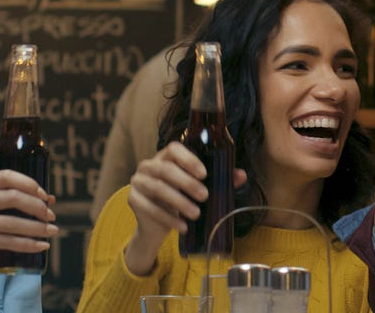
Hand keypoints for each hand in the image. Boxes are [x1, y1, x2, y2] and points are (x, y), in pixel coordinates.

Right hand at [0, 170, 56, 271]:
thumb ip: (8, 199)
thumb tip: (49, 199)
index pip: (7, 176)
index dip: (30, 183)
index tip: (45, 195)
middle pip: (13, 197)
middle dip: (38, 207)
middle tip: (51, 216)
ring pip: (13, 223)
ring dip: (37, 228)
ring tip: (52, 231)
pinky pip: (7, 241)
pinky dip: (28, 244)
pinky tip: (41, 246)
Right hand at [127, 142, 248, 241]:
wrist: (158, 224)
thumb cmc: (180, 199)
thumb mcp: (198, 188)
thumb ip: (219, 179)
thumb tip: (241, 175)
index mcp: (165, 157)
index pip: (174, 149)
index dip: (188, 159)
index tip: (204, 173)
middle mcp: (148, 165)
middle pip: (166, 170)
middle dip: (187, 183)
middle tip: (205, 196)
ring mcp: (138, 182)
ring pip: (157, 188)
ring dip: (178, 202)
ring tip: (196, 214)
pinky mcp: (133, 199)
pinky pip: (149, 208)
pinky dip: (168, 218)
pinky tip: (182, 226)